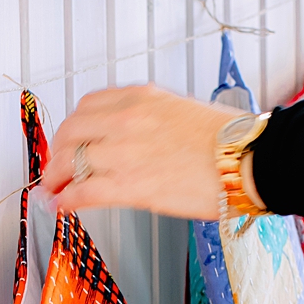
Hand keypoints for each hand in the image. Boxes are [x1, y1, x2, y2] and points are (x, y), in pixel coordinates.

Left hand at [42, 83, 244, 218]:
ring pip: (71, 161)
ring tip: (53, 189)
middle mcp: (126, 120)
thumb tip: (134, 141)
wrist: (250, 159)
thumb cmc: (228, 140)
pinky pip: (83, 191)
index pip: (88, 106)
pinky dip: (67, 199)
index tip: (70, 139)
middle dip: (58, 152)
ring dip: (56, 178)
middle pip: (71, 132)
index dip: (73, 127)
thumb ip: (150, 120)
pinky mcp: (129, 185)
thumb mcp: (181, 111)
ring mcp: (124, 151)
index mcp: (140, 98)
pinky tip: (64, 205)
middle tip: (55, 168)